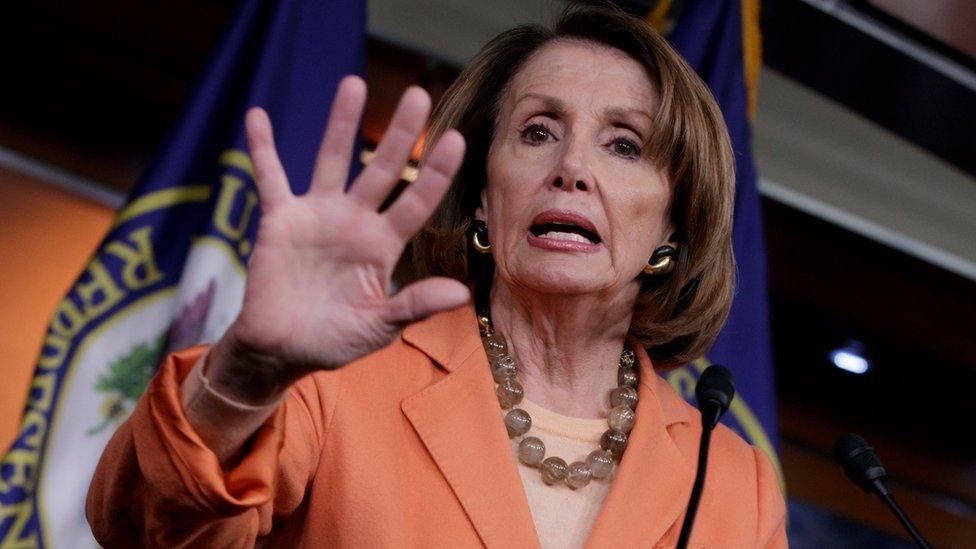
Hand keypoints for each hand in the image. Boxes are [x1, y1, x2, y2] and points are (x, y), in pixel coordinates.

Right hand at [208, 76, 469, 404]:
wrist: (282, 350)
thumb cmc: (335, 339)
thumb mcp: (379, 326)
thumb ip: (414, 305)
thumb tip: (460, 293)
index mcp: (383, 245)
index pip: (416, 203)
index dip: (436, 174)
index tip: (458, 140)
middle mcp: (355, 221)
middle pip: (382, 169)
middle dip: (400, 134)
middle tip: (419, 94)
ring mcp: (317, 216)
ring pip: (332, 160)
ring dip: (341, 124)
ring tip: (355, 84)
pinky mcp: (280, 220)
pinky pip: (270, 178)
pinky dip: (262, 149)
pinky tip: (257, 117)